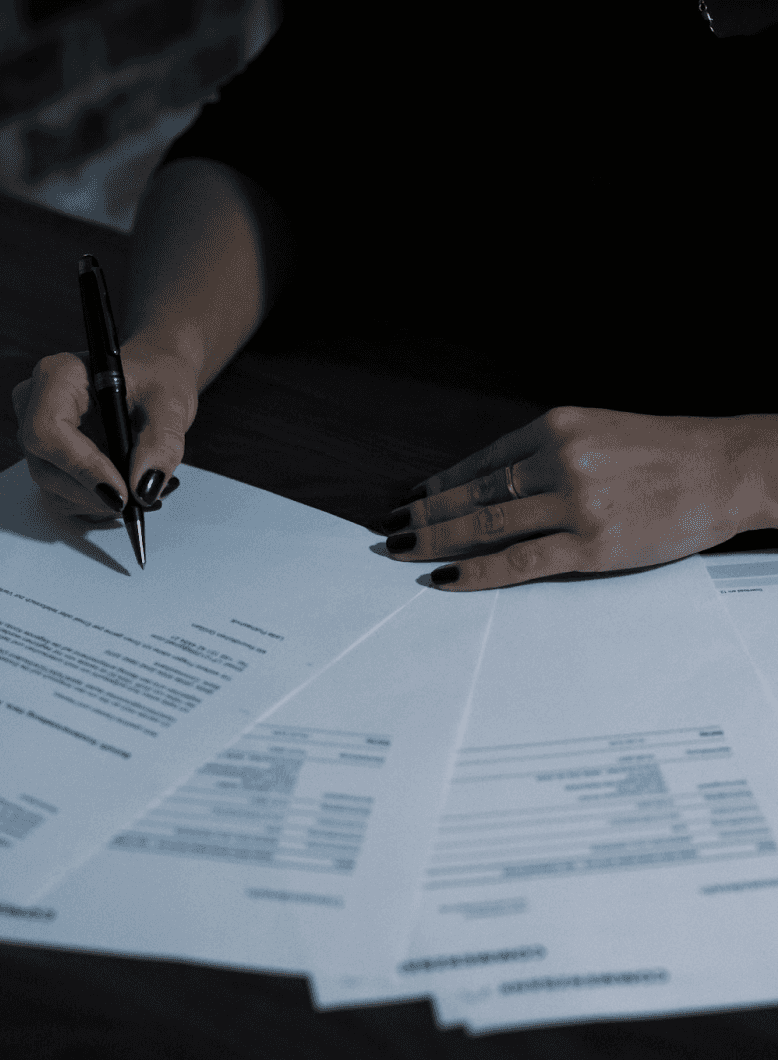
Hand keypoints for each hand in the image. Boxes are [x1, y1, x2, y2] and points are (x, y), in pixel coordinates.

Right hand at [12, 338, 199, 518]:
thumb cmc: (156, 380)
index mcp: (58, 376)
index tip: (121, 492)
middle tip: (143, 497)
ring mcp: (37, 437)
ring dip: (101, 503)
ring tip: (144, 491)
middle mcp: (35, 405)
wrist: (152, 385)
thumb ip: (161, 443)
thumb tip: (143, 488)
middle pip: (45, 468)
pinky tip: (128, 490)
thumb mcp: (170, 404)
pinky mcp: (48, 462)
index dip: (82, 466)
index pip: (47, 430)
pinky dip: (99, 504)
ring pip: (54, 491)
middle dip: (96, 493)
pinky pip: (64, 498)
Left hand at [379, 406, 776, 589]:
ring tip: (404, 552)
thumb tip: (492, 488)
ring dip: (437, 540)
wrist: (727, 470)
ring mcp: (575, 503)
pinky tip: (446, 577)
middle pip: (473, 494)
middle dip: (424, 515)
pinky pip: (519, 561)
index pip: (481, 462)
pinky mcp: (592, 545)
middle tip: (390, 532)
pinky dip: (476, 571)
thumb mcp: (599, 434)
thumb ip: (549, 455)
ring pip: (487, 525)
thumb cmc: (667, 454)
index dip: (440, 484)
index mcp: (558, 426)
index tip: (410, 499)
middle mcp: (560, 458)